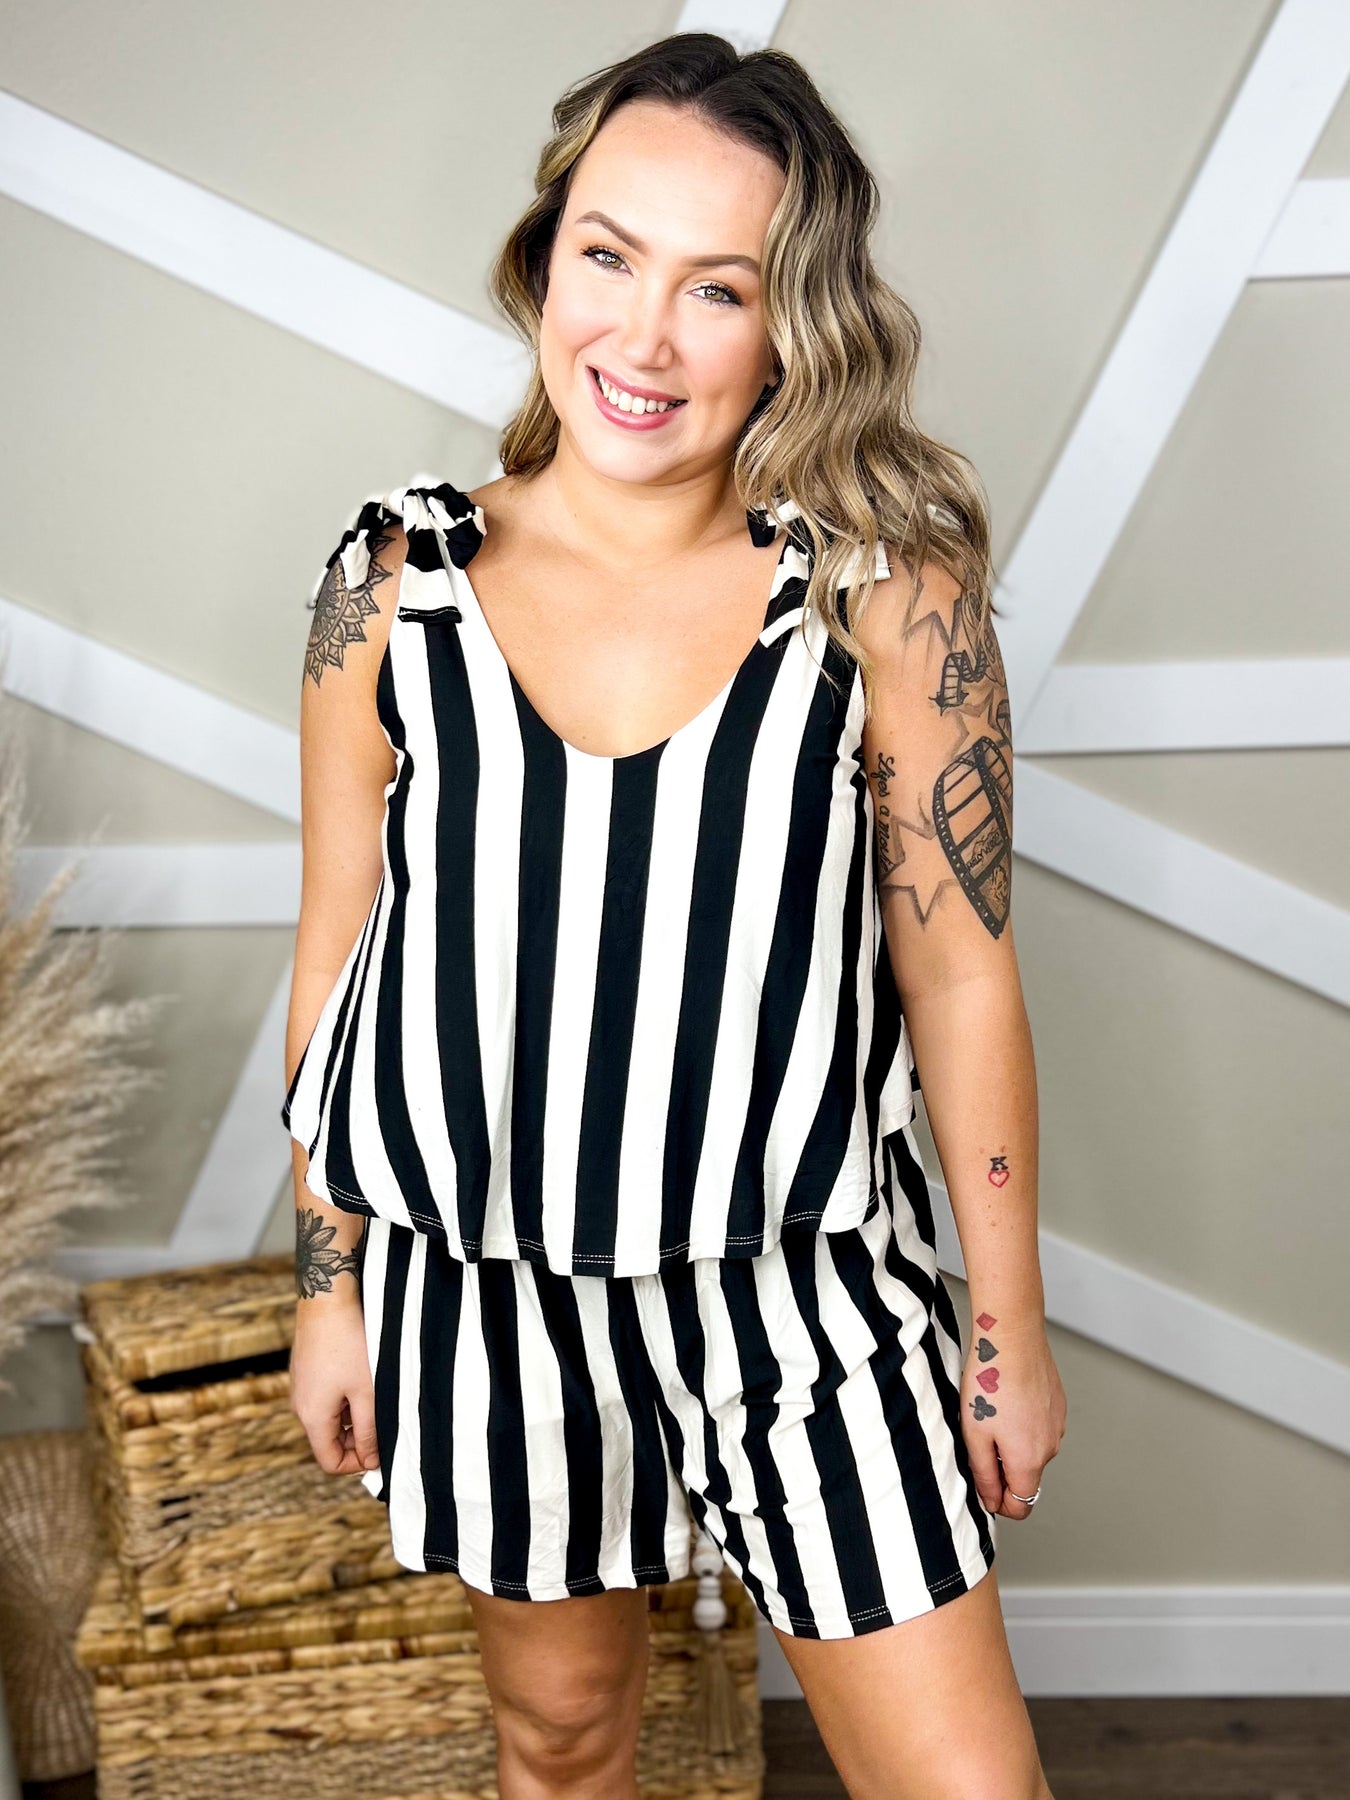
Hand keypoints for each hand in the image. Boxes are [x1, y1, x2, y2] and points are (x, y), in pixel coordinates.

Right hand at [289, 1294, 379, 1477]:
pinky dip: (344, 1397)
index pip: (330, 1461)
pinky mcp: (305, 1372)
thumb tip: (370, 1460)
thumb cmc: (348, 1343)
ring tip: (375, 1392)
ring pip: (329, 1418)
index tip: (381, 1449)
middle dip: (357, 1438)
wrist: (326, 1299)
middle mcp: (300, 1406)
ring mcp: (300, 1387)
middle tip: (384, 1419)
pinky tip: (362, 1376)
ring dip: (353, 1415)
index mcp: (312, 1417)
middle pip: (329, 1440)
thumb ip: (369, 1430)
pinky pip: (324, 1398)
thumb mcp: (366, 1391)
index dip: (357, 1463)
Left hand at [960, 1310, 1065, 1520]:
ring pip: (1032, 1451)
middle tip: (979, 1438)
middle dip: (1002, 1469)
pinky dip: (1023, 1423)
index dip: (999, 1503)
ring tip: (991, 1412)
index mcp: (1029, 1460)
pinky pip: (1039, 1428)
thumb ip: (983, 1474)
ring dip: (1012, 1443)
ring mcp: (1058, 1426)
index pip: (1021, 1506)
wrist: (1012, 1338)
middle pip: (1026, 1477)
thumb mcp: (974, 1434)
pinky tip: (1006, 1400)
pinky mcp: (1058, 1406)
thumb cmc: (991, 1380)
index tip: (983, 1488)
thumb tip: (990, 1500)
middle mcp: (1050, 1448)